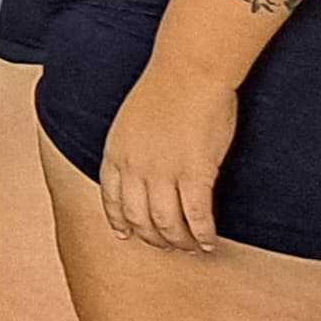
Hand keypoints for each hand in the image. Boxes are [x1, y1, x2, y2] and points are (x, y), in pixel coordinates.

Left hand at [98, 65, 238, 253]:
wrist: (187, 72)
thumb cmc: (164, 90)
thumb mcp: (130, 121)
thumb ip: (131, 147)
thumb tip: (141, 167)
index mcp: (115, 153)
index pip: (111, 199)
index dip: (118, 221)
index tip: (125, 235)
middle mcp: (135, 167)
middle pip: (138, 217)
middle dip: (152, 237)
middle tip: (166, 246)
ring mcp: (164, 172)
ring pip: (167, 222)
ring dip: (179, 240)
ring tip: (190, 247)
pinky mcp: (195, 173)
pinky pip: (196, 215)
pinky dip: (202, 234)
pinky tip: (209, 242)